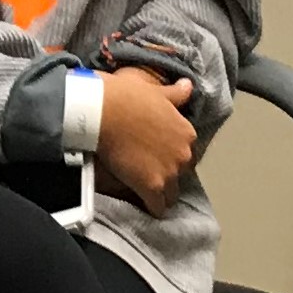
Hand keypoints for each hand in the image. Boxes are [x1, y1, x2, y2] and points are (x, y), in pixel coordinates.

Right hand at [98, 68, 198, 211]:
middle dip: (168, 175)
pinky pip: (157, 207)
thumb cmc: (128, 98)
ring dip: (160, 193)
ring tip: (145, 189)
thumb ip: (177, 94)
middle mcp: (184, 155)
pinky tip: (144, 205)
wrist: (104, 112)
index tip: (158, 155)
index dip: (172, 155)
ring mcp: (169, 173)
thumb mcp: (157, 92)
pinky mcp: (152, 187)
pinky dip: (151, 207)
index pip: (187, 153)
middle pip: (180, 174)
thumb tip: (189, 86)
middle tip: (149, 170)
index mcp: (187, 133)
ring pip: (170, 194)